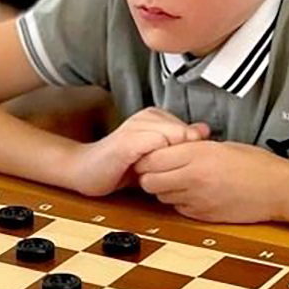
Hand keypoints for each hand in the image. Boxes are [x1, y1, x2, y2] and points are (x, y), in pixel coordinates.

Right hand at [69, 107, 209, 197]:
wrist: (83, 170)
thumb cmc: (117, 166)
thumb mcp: (154, 155)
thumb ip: (178, 142)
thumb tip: (205, 130)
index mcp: (155, 117)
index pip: (189, 130)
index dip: (189, 151)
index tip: (180, 166)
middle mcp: (147, 116)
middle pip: (184, 132)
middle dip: (183, 154)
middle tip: (169, 171)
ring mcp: (137, 126)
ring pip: (174, 136)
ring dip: (171, 158)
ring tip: (157, 173)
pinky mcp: (128, 141)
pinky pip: (156, 145)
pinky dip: (159, 160)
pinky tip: (149, 173)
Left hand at [135, 140, 288, 221]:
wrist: (278, 190)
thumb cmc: (255, 164)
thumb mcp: (220, 145)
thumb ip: (191, 148)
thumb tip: (169, 148)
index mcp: (197, 156)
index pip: (151, 159)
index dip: (147, 157)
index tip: (152, 154)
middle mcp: (193, 179)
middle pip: (149, 181)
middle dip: (150, 175)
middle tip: (160, 169)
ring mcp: (197, 200)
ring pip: (161, 196)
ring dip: (164, 189)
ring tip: (180, 179)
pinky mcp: (202, 216)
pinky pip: (178, 208)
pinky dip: (179, 201)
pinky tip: (194, 193)